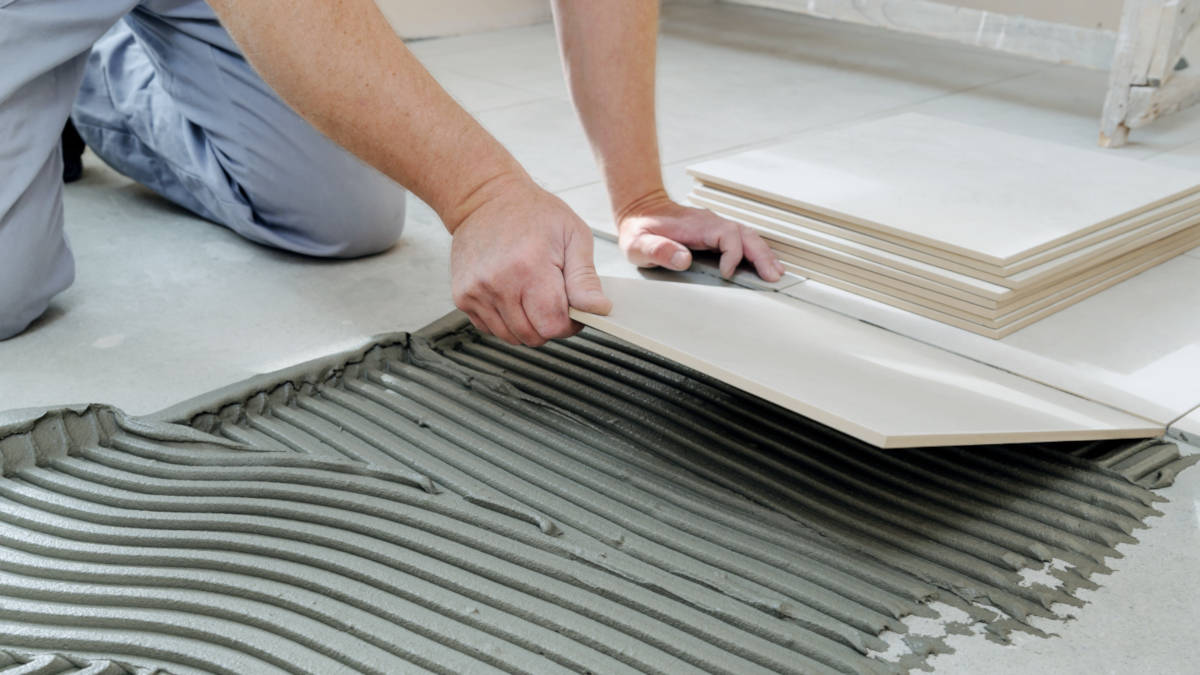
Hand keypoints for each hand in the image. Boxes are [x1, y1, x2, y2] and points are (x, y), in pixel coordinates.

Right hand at [450, 177, 611, 346]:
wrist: (486, 198)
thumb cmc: (534, 213)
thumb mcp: (573, 236)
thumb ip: (585, 278)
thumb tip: (599, 309)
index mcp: (529, 268)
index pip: (553, 325)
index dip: (569, 323)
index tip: (572, 308)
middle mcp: (498, 284)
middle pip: (533, 336)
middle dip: (549, 324)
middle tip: (553, 297)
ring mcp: (476, 292)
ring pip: (511, 337)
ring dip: (527, 324)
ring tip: (531, 293)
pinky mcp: (462, 297)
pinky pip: (491, 329)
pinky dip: (506, 320)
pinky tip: (511, 294)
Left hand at [616, 189, 784, 280]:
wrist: (639, 210)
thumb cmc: (639, 228)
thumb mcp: (638, 243)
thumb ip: (658, 250)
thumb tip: (683, 259)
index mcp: (695, 225)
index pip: (727, 234)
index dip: (732, 254)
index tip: (727, 273)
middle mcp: (709, 222)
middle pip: (745, 234)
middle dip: (761, 255)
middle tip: (772, 276)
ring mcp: (714, 226)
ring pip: (748, 236)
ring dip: (763, 253)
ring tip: (776, 273)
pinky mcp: (715, 232)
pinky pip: (742, 239)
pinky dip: (756, 251)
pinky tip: (764, 263)